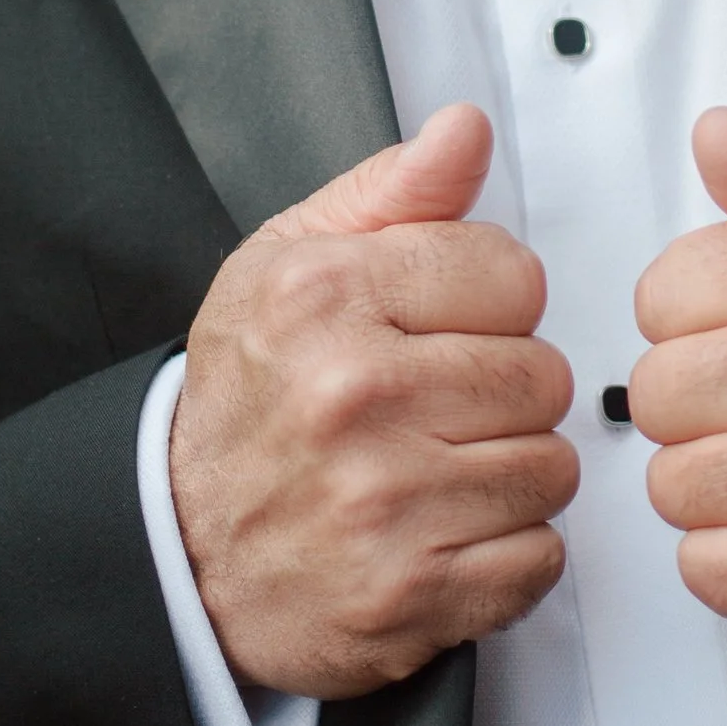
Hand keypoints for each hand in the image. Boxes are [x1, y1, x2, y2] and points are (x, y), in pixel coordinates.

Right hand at [171, 103, 576, 698]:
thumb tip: (465, 130)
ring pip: (550, 468)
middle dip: (504, 389)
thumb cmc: (246, 400)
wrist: (176, 547)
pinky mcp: (411, 595)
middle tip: (440, 406)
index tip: (443, 327)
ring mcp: (384, 504)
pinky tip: (445, 532)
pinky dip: (507, 553)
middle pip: (542, 373)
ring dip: (510, 472)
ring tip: (441, 469)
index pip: (512, 273)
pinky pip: (540, 558)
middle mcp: (353, 396)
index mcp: (326, 297)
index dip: (488, 301)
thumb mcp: (286, 262)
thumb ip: (391, 192)